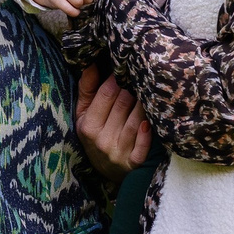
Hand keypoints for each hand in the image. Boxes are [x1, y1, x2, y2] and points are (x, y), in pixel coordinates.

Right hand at [74, 67, 151, 181]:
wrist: (105, 170)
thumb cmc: (95, 134)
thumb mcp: (83, 113)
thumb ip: (87, 89)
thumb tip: (90, 63)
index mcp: (88, 125)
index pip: (106, 94)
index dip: (117, 78)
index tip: (125, 68)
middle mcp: (101, 140)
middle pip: (123, 104)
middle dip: (133, 87)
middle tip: (141, 74)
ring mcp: (118, 152)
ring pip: (135, 120)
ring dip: (144, 104)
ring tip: (149, 91)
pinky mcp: (133, 163)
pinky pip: (142, 147)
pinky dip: (147, 134)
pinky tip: (149, 122)